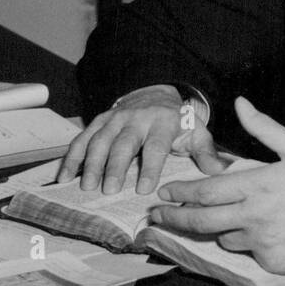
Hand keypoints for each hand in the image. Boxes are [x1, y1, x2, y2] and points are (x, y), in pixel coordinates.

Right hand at [56, 84, 224, 193]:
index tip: (144, 189)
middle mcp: (137, 119)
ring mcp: (115, 118)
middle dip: (115, 167)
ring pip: (100, 140)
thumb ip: (206, 154)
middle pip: (124, 144)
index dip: (150, 167)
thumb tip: (219, 173)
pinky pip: (83, 137)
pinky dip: (72, 156)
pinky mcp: (100, 120)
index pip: (156, 146)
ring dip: (91, 163)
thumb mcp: (197, 133)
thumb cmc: (178, 122)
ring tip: (86, 186)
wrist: (158, 94)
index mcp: (163, 123)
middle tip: (109, 191)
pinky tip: (65, 176)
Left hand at [151, 97, 284, 275]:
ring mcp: (262, 242)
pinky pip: (249, 252)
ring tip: (222, 220)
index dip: (180, 193)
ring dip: (217, 229)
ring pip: (224, 237)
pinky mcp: (272, 262)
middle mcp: (255, 215)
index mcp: (260, 184)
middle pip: (201, 220)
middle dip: (173, 217)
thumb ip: (264, 129)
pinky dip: (248, 242)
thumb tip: (240, 103)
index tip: (165, 192)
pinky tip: (265, 232)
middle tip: (156, 215)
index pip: (206, 191)